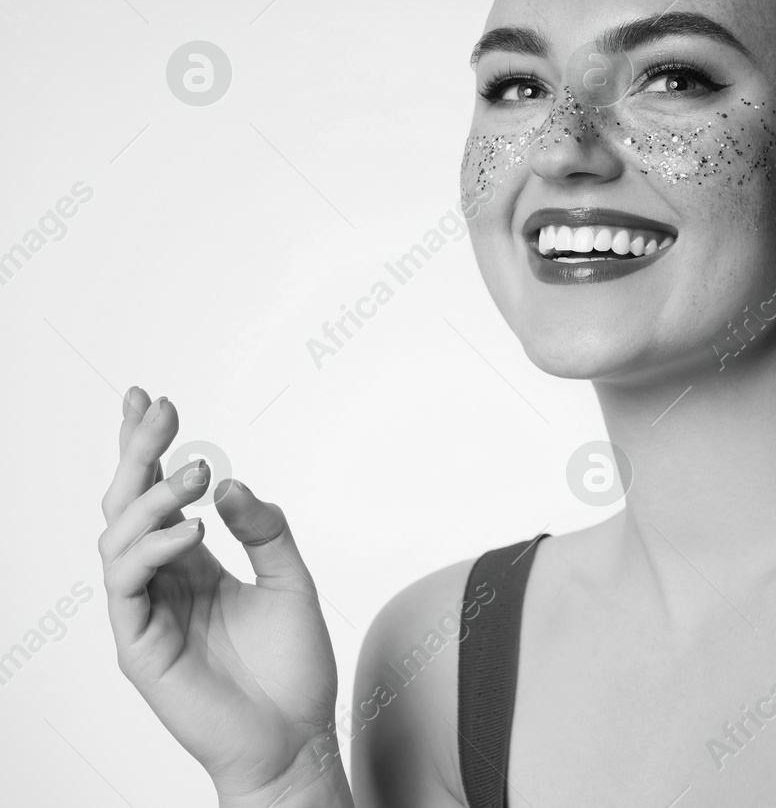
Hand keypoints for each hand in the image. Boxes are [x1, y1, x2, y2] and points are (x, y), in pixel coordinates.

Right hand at [99, 387, 351, 806]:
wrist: (294, 738)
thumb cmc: (292, 669)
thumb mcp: (291, 579)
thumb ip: (265, 529)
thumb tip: (230, 483)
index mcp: (193, 563)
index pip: (159, 495)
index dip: (147, 446)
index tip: (151, 399)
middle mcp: (163, 581)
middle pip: (128, 504)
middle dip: (137, 451)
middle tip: (158, 409)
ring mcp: (146, 611)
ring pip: (119, 537)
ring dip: (152, 496)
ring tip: (193, 473)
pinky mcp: (139, 644)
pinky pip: (128, 585)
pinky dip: (153, 549)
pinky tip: (189, 531)